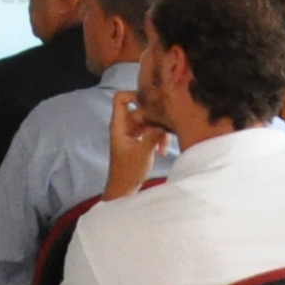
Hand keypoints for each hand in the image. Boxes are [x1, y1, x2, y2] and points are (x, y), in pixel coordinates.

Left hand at [102, 83, 169, 197]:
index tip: (151, 105)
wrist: (124, 189)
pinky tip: (162, 151)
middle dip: (154, 118)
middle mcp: (125, 126)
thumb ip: (153, 134)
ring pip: (149, 121)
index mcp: (119, 125)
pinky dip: (158, 138)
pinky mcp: (139, 140)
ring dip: (159, 131)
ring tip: (163, 147)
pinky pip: (151, 131)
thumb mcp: (143, 152)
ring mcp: (132, 132)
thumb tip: (164, 122)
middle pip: (140, 108)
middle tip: (163, 129)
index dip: (135, 95)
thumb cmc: (128, 172)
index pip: (121, 98)